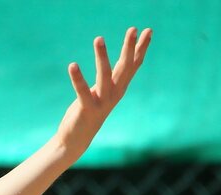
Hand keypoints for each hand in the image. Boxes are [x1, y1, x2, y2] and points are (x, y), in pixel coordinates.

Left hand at [56, 27, 151, 159]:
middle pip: (125, 67)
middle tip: (133, 28)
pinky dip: (77, 78)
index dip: (141, 48)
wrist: (76, 139)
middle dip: (129, 47)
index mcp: (119, 88)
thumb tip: (122, 60)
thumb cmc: (89, 110)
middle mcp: (114, 94)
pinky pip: (83, 91)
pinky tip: (72, 65)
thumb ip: (112, 77)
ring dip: (102, 56)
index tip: (148, 30)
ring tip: (99, 38)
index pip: (133, 65)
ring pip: (104, 75)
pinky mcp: (87, 109)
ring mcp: (102, 102)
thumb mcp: (103, 91)